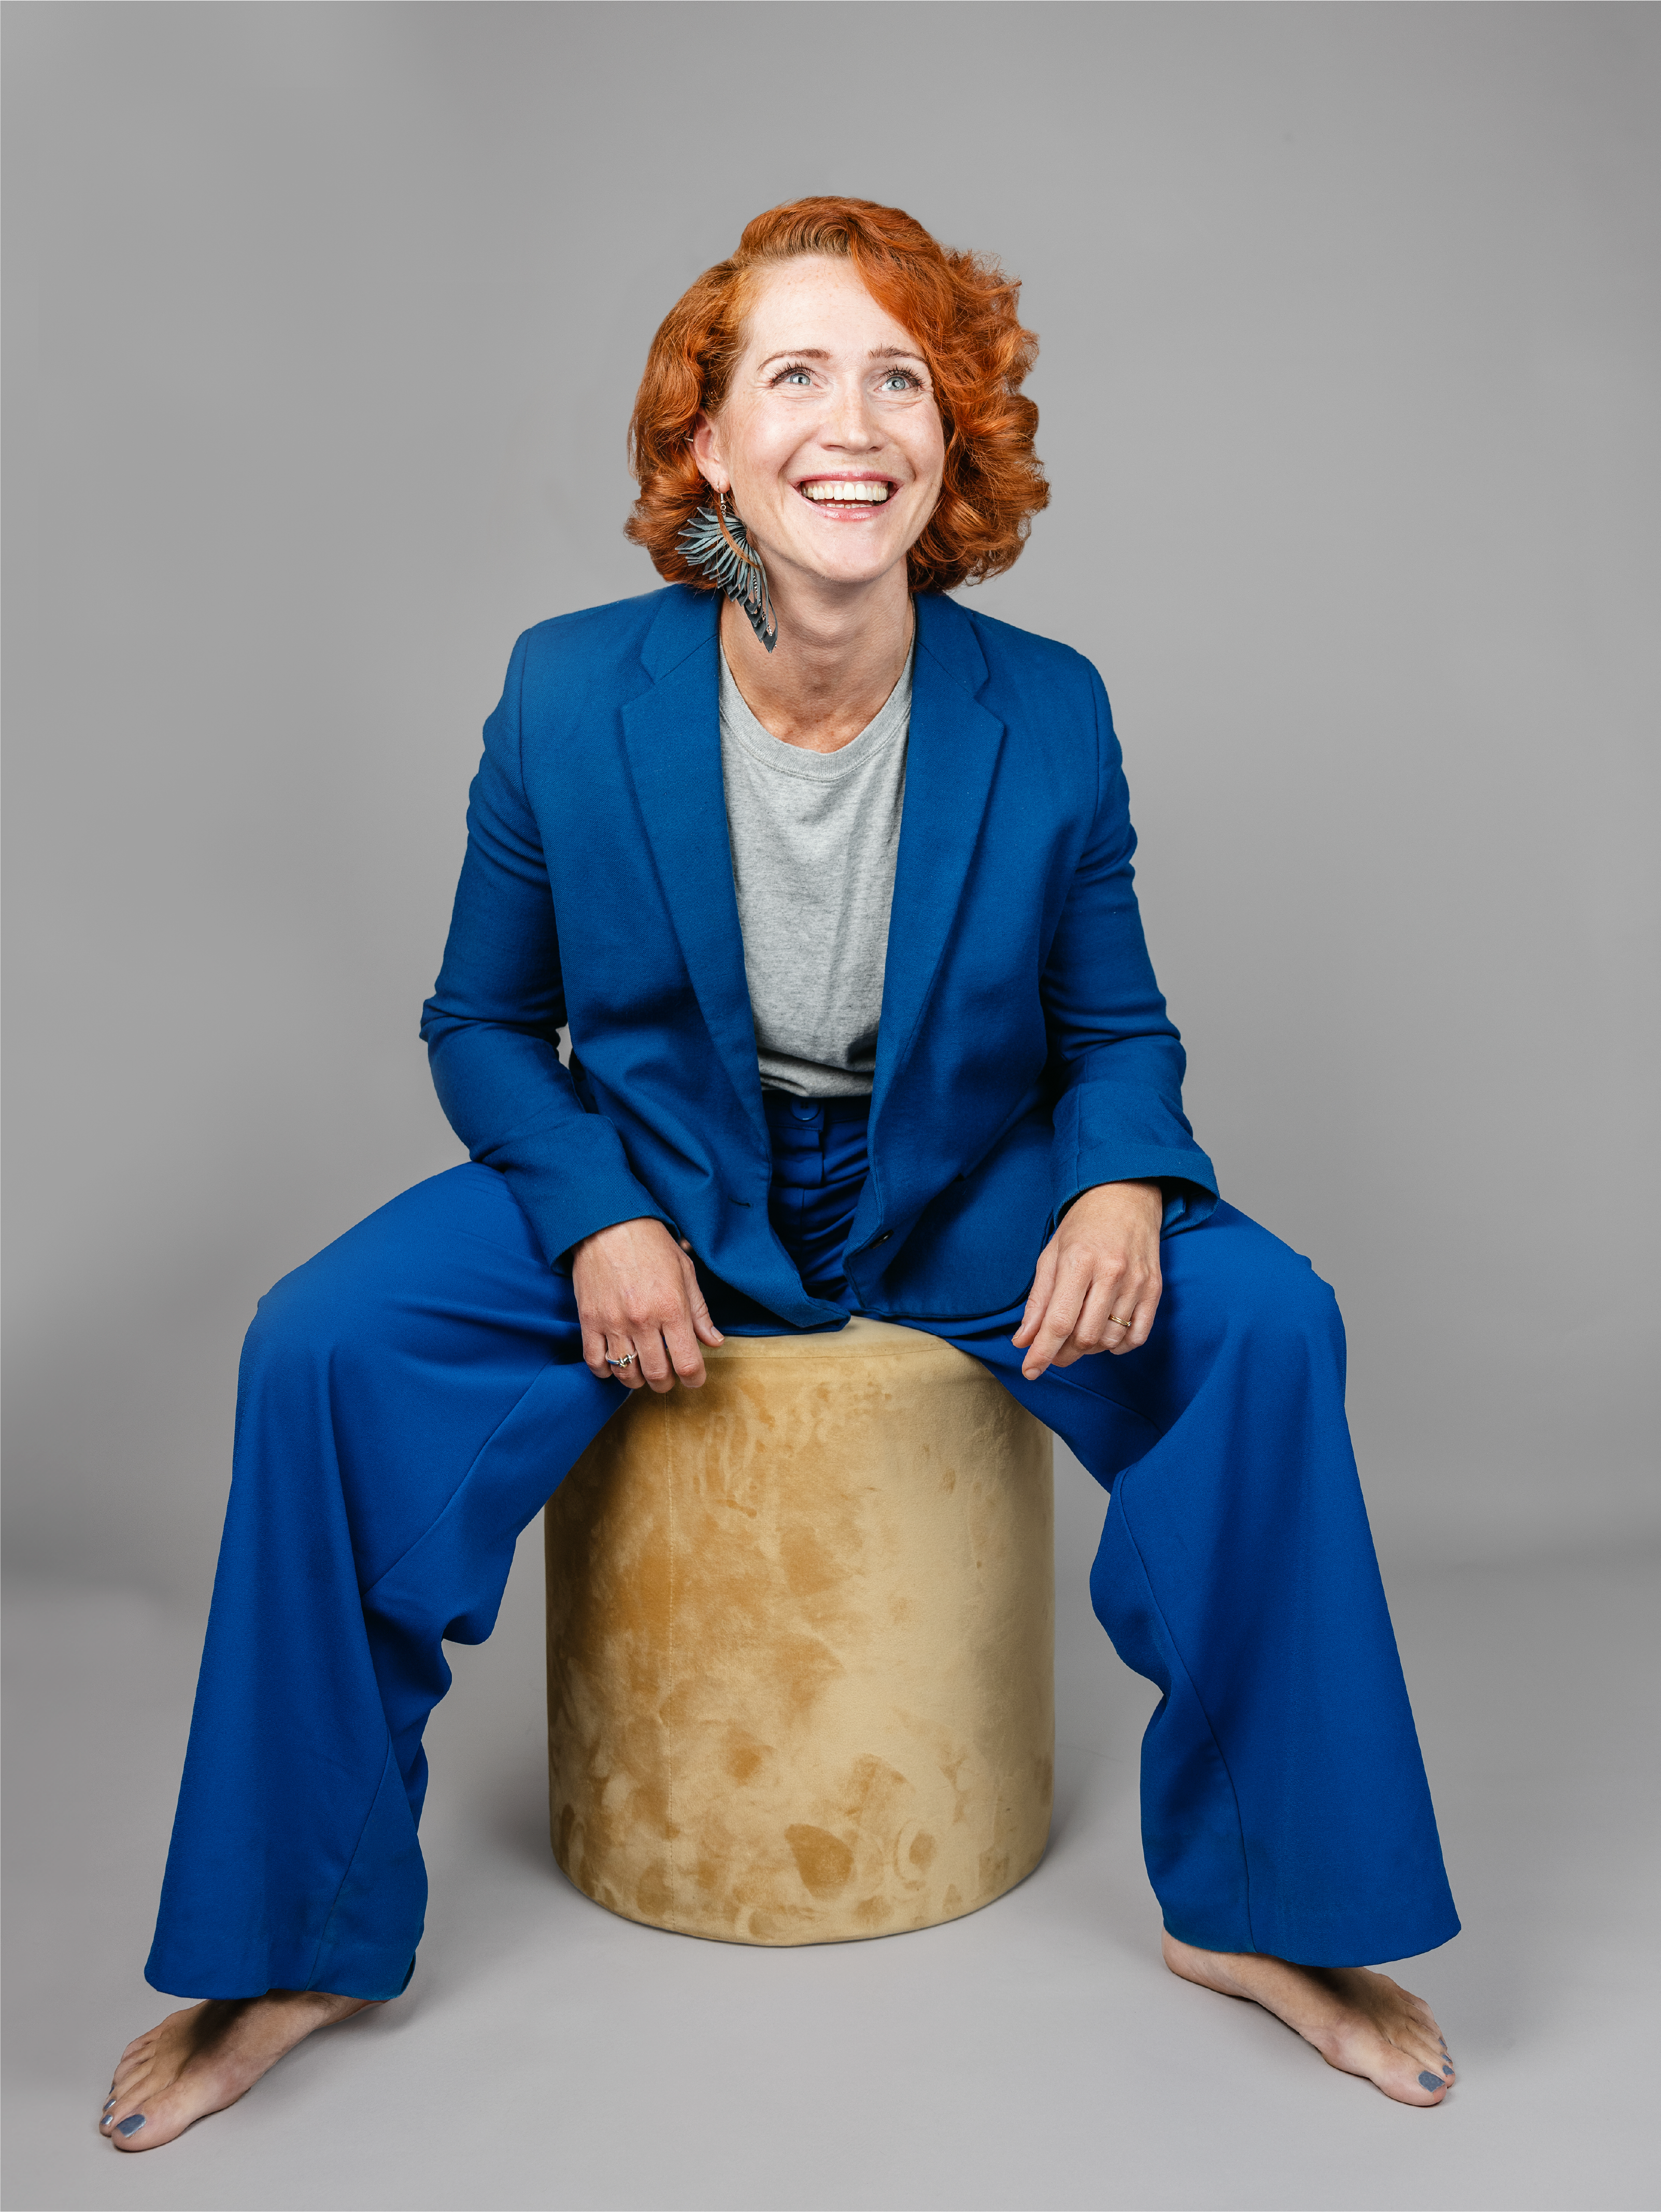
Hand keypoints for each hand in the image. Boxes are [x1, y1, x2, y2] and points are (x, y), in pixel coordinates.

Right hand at [571, 1218, 724, 1391]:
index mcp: (672, 1308)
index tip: (694, 1379)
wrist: (608, 1223)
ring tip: (642, 1368)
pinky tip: (614, 1362)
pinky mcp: (589, 1320)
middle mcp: (643, 1320)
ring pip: (626, 1373)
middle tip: (668, 1375)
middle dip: (666, 1383)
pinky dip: (605, 1371)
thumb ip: (700, 1312)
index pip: (688, 1363)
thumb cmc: (651, 1244)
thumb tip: (714, 1342)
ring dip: (637, 1379)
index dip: (695, 1380)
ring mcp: (613, 1322)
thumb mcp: (685, 1272)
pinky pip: (595, 1361)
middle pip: (657, 1375)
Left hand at [1012, 1180, 1162, 1380]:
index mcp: (1078, 1261)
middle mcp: (1110, 1273)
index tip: (1030, 1371)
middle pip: (1085, 1337)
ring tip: (1078, 1336)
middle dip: (1063, 1354)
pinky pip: (1138, 1336)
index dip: (1042, 1352)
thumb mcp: (1051, 1255)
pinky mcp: (1155, 1289)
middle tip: (1053, 1351)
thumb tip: (1023, 1341)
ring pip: (1110, 1340)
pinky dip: (1119, 1346)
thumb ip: (1038, 1300)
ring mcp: (1136, 1282)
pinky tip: (1106, 1335)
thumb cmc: (1083, 1225)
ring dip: (1090, 1349)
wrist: (1126, 1195)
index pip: (1058, 1321)